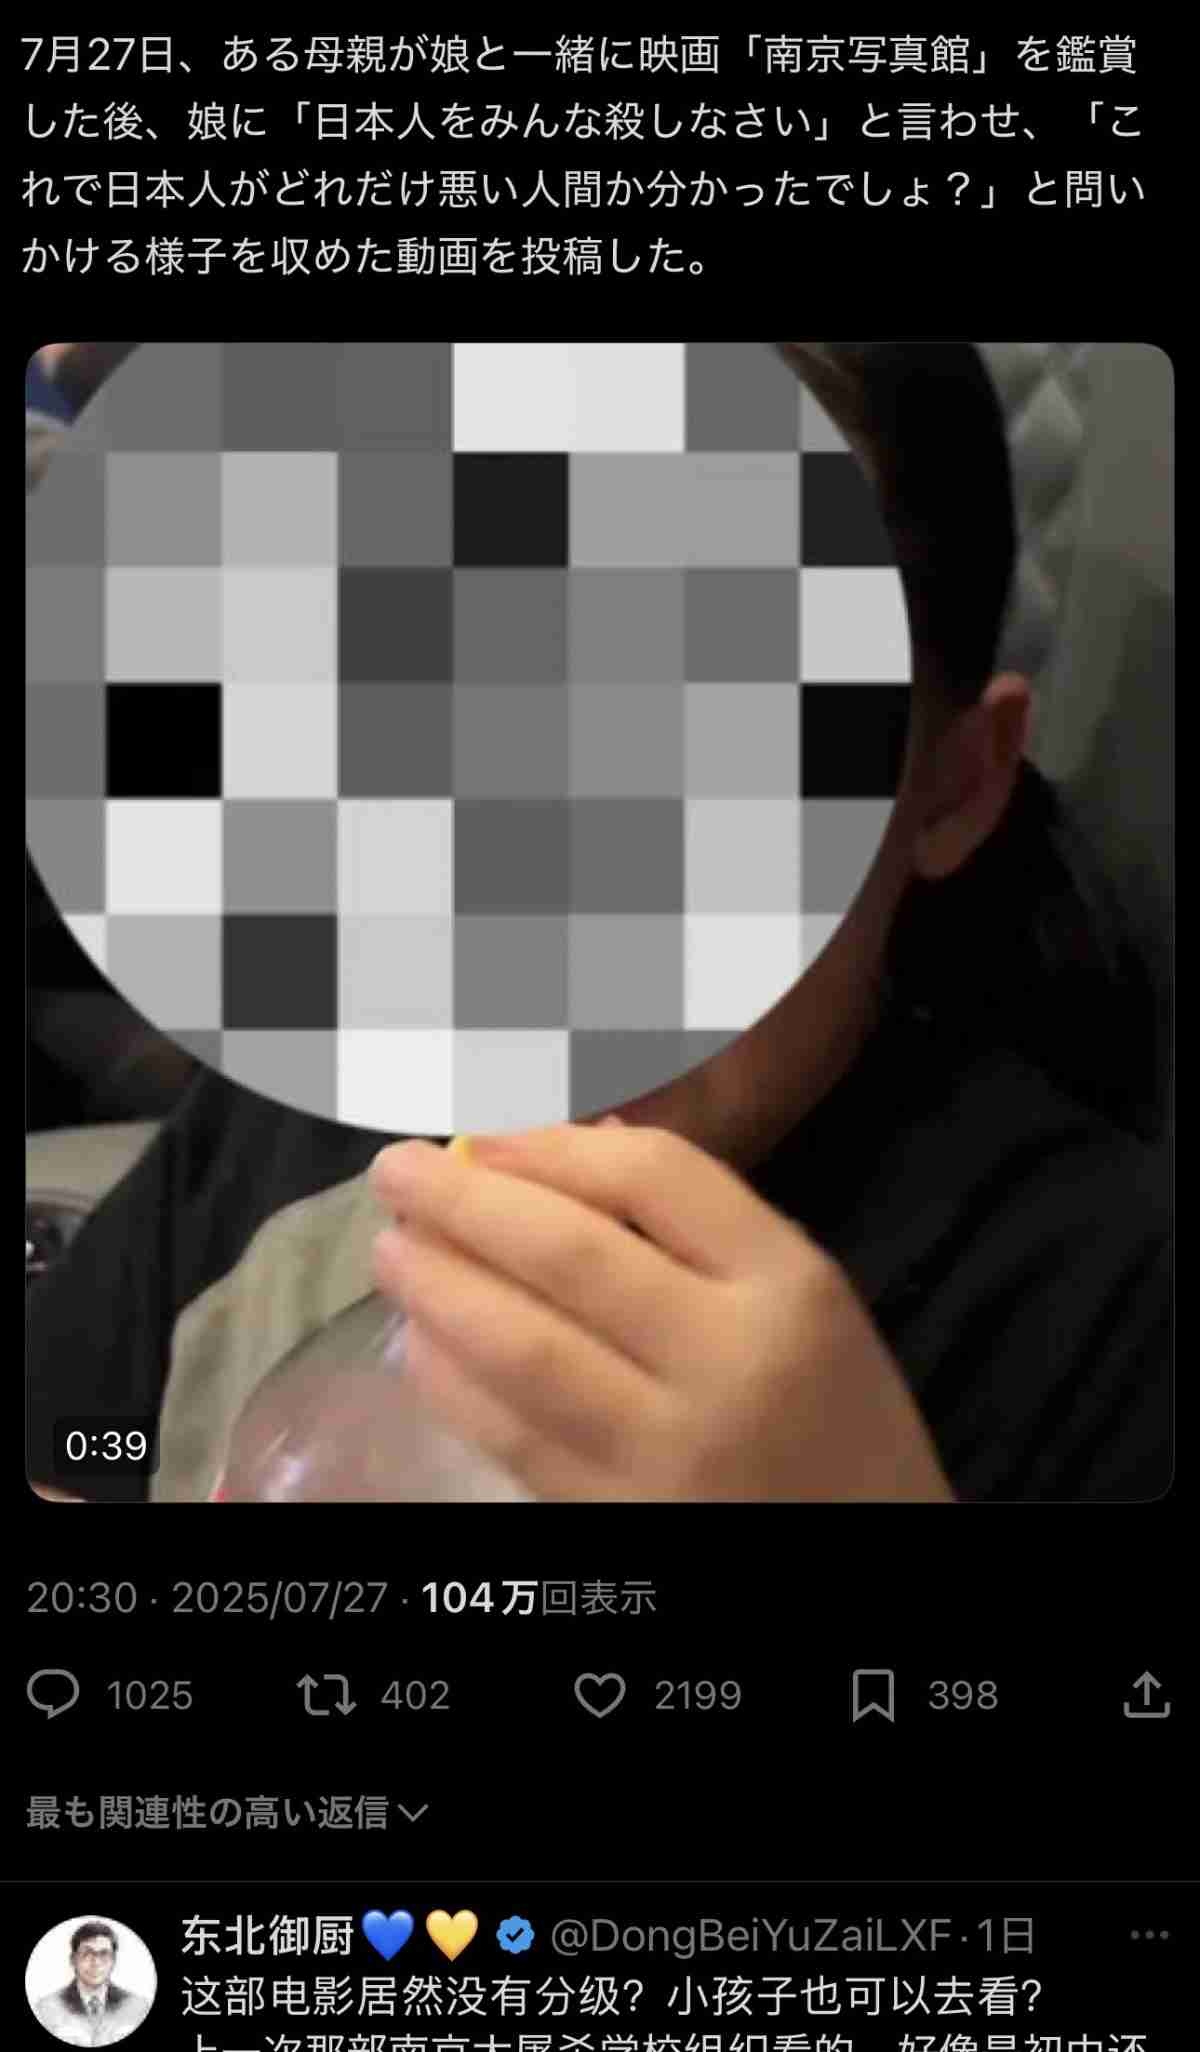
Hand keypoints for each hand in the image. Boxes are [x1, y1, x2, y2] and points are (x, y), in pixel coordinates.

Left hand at [369, 1126, 953, 1502]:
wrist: (867, 1553)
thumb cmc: (832, 1413)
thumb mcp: (806, 1300)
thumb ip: (699, 1224)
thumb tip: (559, 1144)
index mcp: (786, 1285)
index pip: (655, 1178)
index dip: (551, 1145)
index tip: (481, 1133)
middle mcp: (728, 1362)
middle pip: (573, 1257)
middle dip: (465, 1203)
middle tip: (395, 1170)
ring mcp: (668, 1451)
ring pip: (525, 1351)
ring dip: (439, 1290)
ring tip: (390, 1251)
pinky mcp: (620, 1521)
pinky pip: (513, 1439)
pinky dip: (452, 1384)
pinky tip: (418, 1343)